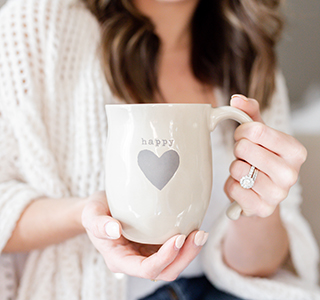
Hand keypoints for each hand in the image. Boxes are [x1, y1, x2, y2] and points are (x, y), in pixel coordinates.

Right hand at [82, 191, 208, 280]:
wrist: (100, 209)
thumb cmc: (95, 211)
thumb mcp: (90, 213)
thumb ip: (98, 223)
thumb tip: (115, 230)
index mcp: (120, 259)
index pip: (146, 269)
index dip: (165, 258)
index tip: (179, 238)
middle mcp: (136, 261)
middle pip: (165, 270)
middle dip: (185, 257)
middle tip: (199, 235)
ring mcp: (146, 253)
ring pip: (173, 263)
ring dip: (190, 251)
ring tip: (201, 232)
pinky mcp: (154, 243)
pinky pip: (174, 249)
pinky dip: (186, 242)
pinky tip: (194, 227)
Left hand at [225, 95, 306, 217]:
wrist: (260, 191)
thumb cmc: (260, 159)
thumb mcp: (259, 134)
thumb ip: (250, 112)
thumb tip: (236, 99)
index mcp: (295, 151)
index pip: (256, 130)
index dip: (242, 132)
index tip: (244, 137)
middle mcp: (291, 174)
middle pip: (244, 148)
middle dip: (238, 150)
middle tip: (245, 156)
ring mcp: (277, 194)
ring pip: (237, 169)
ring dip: (235, 168)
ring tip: (246, 171)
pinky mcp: (261, 209)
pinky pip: (232, 189)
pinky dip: (232, 185)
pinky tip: (242, 186)